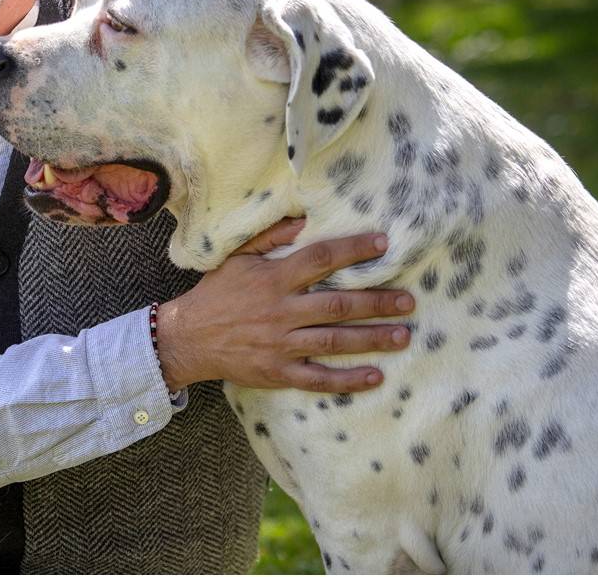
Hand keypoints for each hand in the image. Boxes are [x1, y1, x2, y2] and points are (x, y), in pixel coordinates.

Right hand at [156, 217, 412, 392]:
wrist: (188, 338)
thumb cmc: (217, 293)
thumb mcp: (238, 257)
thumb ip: (272, 237)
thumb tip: (305, 218)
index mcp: (274, 279)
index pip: (320, 259)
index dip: (353, 250)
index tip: (383, 245)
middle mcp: (281, 311)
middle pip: (338, 305)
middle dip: (377, 303)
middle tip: (409, 301)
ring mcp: (281, 345)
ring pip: (335, 341)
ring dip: (372, 339)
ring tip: (403, 336)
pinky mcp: (278, 372)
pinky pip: (318, 379)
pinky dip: (348, 379)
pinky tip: (375, 376)